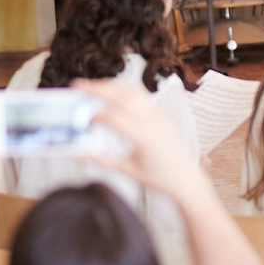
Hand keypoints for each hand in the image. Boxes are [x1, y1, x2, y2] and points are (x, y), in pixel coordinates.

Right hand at [75, 77, 201, 202]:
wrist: (186, 179)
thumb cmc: (158, 178)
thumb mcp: (127, 171)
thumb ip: (100, 160)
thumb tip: (77, 153)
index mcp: (145, 138)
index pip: (115, 118)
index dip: (95, 117)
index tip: (81, 121)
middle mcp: (154, 121)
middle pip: (123, 96)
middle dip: (98, 89)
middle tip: (77, 86)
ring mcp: (158, 115)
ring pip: (132, 91)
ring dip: (110, 86)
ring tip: (90, 87)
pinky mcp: (160, 114)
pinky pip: (140, 96)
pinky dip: (121, 91)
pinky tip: (108, 94)